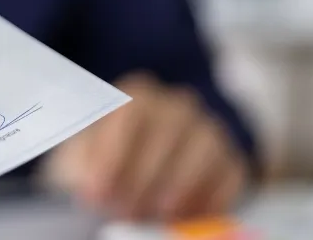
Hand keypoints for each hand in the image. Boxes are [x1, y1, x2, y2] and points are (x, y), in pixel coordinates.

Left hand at [45, 72, 247, 221]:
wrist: (137, 169)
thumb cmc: (103, 161)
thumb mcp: (82, 159)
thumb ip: (83, 167)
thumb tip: (93, 185)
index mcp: (136, 95)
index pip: (129, 113)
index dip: (113, 153)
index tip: (98, 190)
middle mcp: (177, 105)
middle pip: (168, 130)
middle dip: (145, 175)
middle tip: (126, 209)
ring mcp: (208, 129)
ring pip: (204, 149)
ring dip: (180, 184)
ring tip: (156, 213)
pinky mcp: (230, 159)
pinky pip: (230, 174)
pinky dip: (211, 198)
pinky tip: (186, 218)